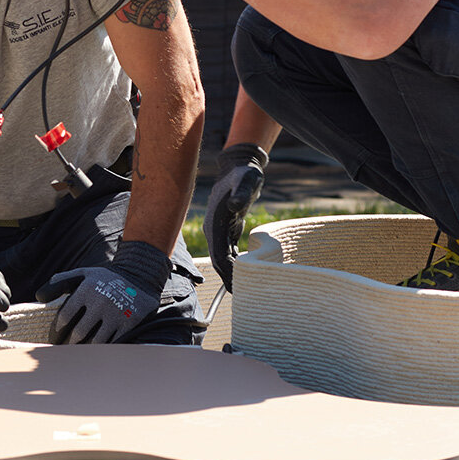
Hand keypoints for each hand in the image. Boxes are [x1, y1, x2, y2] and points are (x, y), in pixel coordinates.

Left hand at [36, 240, 170, 343]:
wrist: (139, 274)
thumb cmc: (105, 278)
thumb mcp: (83, 274)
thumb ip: (60, 282)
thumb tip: (39, 296)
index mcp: (85, 290)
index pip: (64, 318)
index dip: (56, 333)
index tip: (54, 341)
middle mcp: (99, 302)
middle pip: (78, 333)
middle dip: (68, 346)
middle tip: (64, 354)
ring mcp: (115, 313)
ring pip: (95, 342)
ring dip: (85, 351)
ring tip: (78, 358)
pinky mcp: (130, 323)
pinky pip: (113, 343)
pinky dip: (104, 350)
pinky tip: (97, 354)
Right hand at [203, 144, 268, 292]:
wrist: (239, 165)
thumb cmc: (244, 174)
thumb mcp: (246, 181)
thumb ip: (241, 193)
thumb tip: (235, 206)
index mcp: (214, 221)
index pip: (218, 254)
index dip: (227, 272)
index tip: (238, 286)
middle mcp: (213, 227)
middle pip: (218, 258)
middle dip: (228, 277)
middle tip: (243, 294)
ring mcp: (218, 227)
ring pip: (222, 255)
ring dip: (231, 271)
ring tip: (244, 287)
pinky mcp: (226, 226)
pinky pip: (227, 249)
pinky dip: (234, 261)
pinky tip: (244, 270)